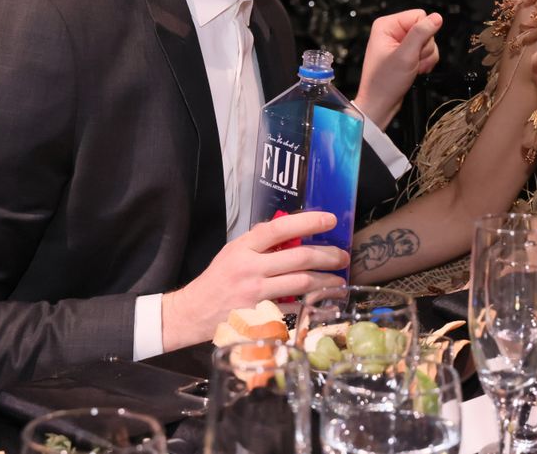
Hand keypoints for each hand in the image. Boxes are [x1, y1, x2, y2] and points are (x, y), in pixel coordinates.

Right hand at [160, 211, 347, 349]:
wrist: (193, 312)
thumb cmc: (217, 279)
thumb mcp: (233, 251)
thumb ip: (259, 240)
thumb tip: (289, 227)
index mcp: (244, 247)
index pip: (279, 228)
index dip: (308, 222)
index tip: (330, 220)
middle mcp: (250, 268)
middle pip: (299, 258)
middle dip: (327, 256)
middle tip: (342, 256)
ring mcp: (256, 294)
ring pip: (301, 284)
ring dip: (325, 281)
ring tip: (339, 279)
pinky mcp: (260, 316)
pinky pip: (291, 307)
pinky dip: (307, 304)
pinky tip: (319, 301)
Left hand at [354, 9, 442, 128]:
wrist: (380, 104)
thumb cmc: (384, 83)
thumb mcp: (405, 55)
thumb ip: (421, 34)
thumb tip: (436, 18)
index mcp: (387, 25)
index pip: (419, 15)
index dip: (423, 33)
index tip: (414, 49)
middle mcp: (392, 31)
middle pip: (425, 29)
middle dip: (424, 48)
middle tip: (412, 61)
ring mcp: (400, 43)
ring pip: (428, 41)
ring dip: (425, 57)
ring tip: (413, 67)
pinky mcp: (406, 53)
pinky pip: (426, 52)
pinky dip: (425, 62)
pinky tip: (415, 70)